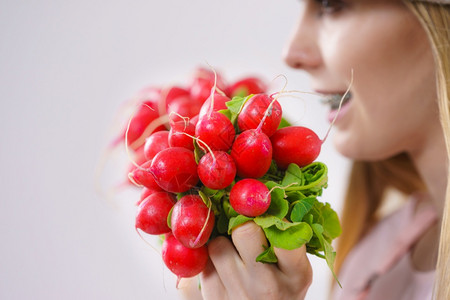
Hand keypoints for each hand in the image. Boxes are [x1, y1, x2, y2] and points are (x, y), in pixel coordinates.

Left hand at [180, 221, 312, 299]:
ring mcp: (236, 295)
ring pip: (216, 245)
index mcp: (295, 275)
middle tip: (244, 229)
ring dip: (222, 243)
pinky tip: (220, 268)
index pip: (283, 233)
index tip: (264, 209)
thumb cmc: (281, 288)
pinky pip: (201, 263)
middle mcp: (266, 287)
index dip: (270, 215)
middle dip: (241, 224)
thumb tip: (261, 195)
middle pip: (243, 230)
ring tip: (233, 254)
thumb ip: (286, 239)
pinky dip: (208, 259)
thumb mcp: (296, 269)